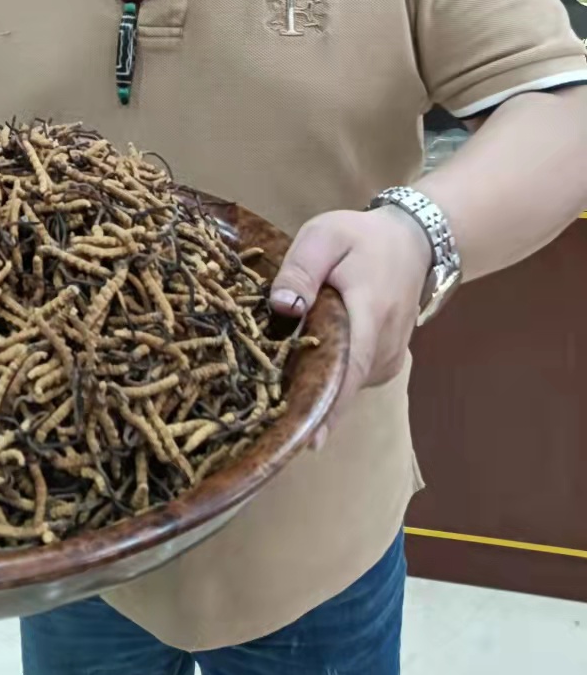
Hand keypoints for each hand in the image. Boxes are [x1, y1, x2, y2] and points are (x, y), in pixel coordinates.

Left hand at [269, 207, 432, 440]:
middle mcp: (384, 347)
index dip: (327, 405)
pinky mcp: (384, 364)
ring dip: (314, 387)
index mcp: (370, 313)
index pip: (350, 368)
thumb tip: (282, 309)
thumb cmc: (362, 238)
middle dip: (305, 400)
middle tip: (262, 417)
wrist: (412, 242)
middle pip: (343, 385)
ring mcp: (388, 359)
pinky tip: (299, 372)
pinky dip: (327, 379)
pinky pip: (351, 380)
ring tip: (270, 388)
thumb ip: (302, 269)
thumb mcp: (325, 236)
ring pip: (345, 385)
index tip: (304, 437)